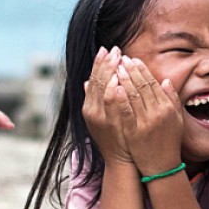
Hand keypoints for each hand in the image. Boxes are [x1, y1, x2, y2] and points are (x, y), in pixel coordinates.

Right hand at [82, 47, 133, 165]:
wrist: (121, 160)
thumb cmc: (115, 137)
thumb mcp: (100, 117)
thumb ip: (95, 99)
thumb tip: (87, 82)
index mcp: (89, 107)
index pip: (93, 79)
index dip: (99, 63)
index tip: (106, 49)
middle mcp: (91, 110)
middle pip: (97, 81)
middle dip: (106, 63)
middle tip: (115, 49)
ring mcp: (100, 117)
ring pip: (103, 89)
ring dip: (110, 72)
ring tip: (118, 57)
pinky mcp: (111, 123)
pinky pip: (112, 103)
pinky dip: (113, 90)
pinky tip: (118, 79)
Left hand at [114, 56, 182, 174]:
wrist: (162, 166)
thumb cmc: (168, 142)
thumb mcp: (176, 119)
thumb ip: (171, 99)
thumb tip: (164, 80)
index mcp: (167, 108)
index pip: (153, 84)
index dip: (142, 70)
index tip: (133, 59)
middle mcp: (158, 113)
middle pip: (142, 86)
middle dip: (131, 70)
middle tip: (121, 58)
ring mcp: (146, 123)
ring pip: (133, 96)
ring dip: (124, 79)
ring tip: (115, 67)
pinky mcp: (134, 132)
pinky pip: (126, 113)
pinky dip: (120, 99)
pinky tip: (114, 88)